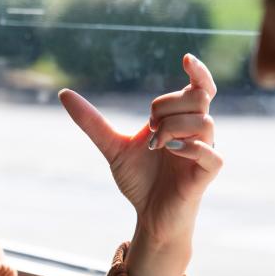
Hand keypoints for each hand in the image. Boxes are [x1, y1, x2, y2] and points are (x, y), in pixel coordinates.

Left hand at [59, 53, 221, 275]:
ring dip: (173, 128)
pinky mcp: (208, 173)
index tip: (185, 59)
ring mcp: (205, 151)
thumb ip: (92, 122)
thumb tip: (63, 94)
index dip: (199, 72)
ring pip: (204, 122)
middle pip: (196, 99)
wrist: (149, 216)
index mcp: (180, 121)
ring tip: (155, 146)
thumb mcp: (112, 148)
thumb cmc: (139, 180)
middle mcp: (197, 132)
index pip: (200, 88)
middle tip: (149, 130)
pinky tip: (169, 150)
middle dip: (166, 108)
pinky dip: (190, 147)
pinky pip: (211, 153)